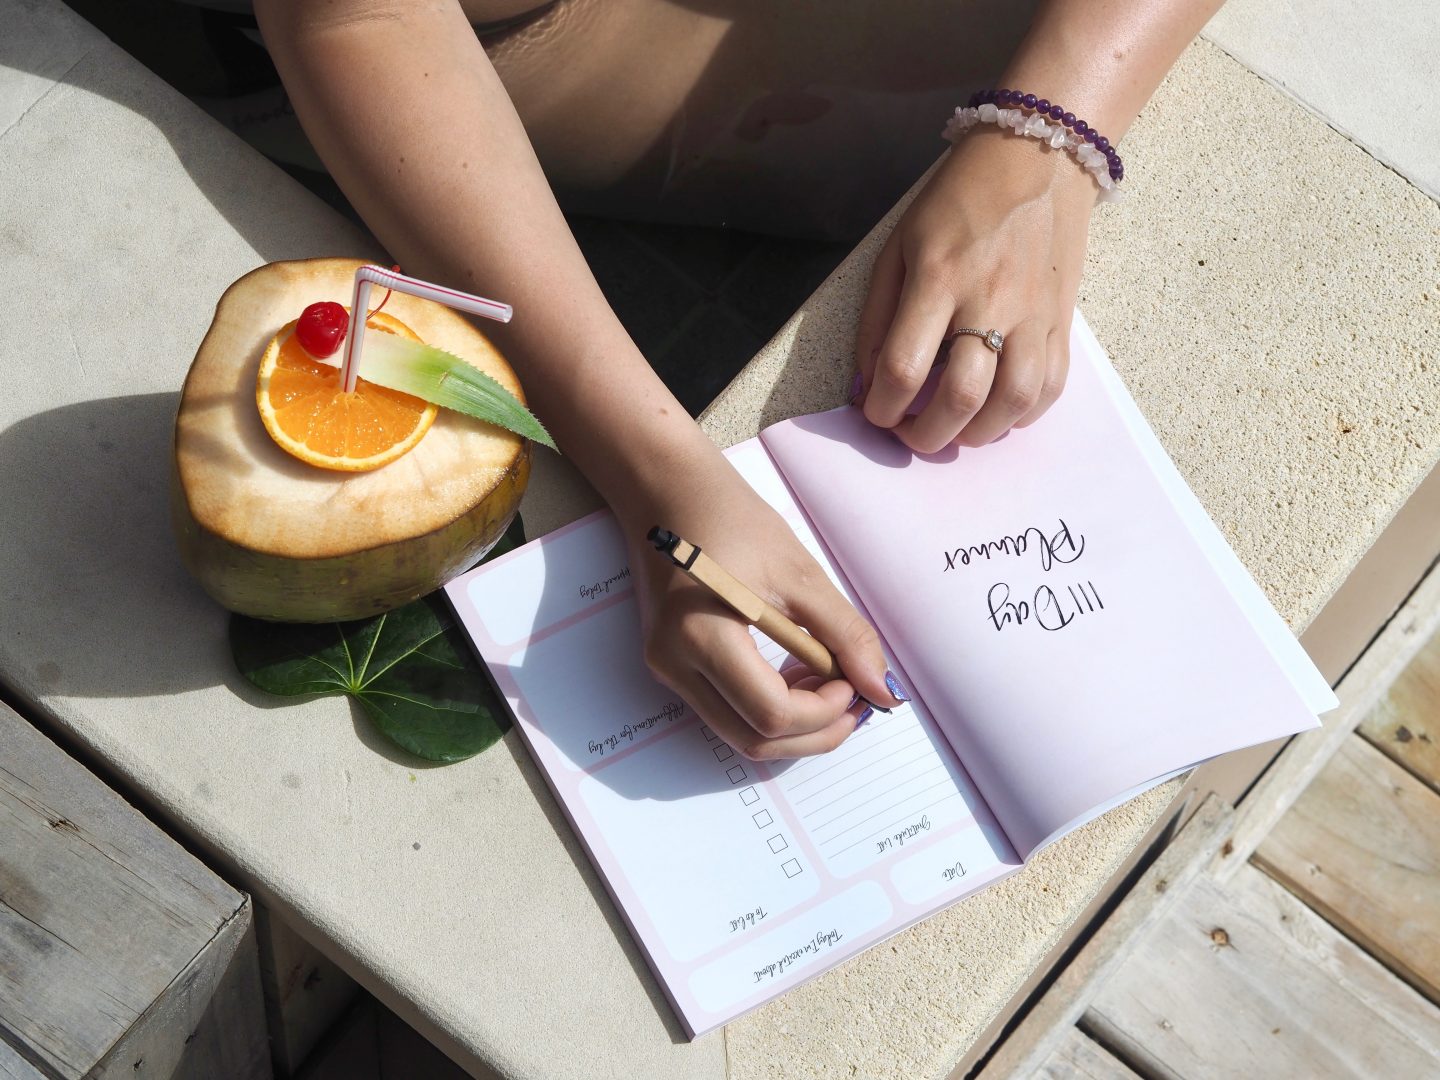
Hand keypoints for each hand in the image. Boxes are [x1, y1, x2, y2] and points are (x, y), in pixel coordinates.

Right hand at [624, 455, 900, 759]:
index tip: (855, 682)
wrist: (666, 491)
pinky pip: (725, 710)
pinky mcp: (670, 665)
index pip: (771, 713)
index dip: (824, 712)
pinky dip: (767, 709)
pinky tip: (796, 674)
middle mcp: (673, 665)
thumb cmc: (730, 518)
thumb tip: (881, 687)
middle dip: (814, 733)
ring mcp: (666, 669)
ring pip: (738, 733)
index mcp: (701, 636)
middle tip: (857, 702)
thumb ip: (844, 634)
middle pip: (753, 740)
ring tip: (828, 682)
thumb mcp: (799, 573)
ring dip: (793, 725)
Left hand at [854, 128, 1096, 453]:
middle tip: (911, 434)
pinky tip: (999, 410)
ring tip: (957, 429)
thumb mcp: (898, 247)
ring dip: (979, 433)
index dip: (882, 406)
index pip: (904, 366)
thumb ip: (877, 317)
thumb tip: (867, 382)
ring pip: (1014, 400)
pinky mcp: (1062, 318)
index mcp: (938, 278)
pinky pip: (1051, 385)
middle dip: (927, 435)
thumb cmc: (957, 201)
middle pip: (962, 395)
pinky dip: (1023, 414)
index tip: (876, 413)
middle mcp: (988, 300)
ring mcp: (1032, 312)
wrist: (1036, 156)